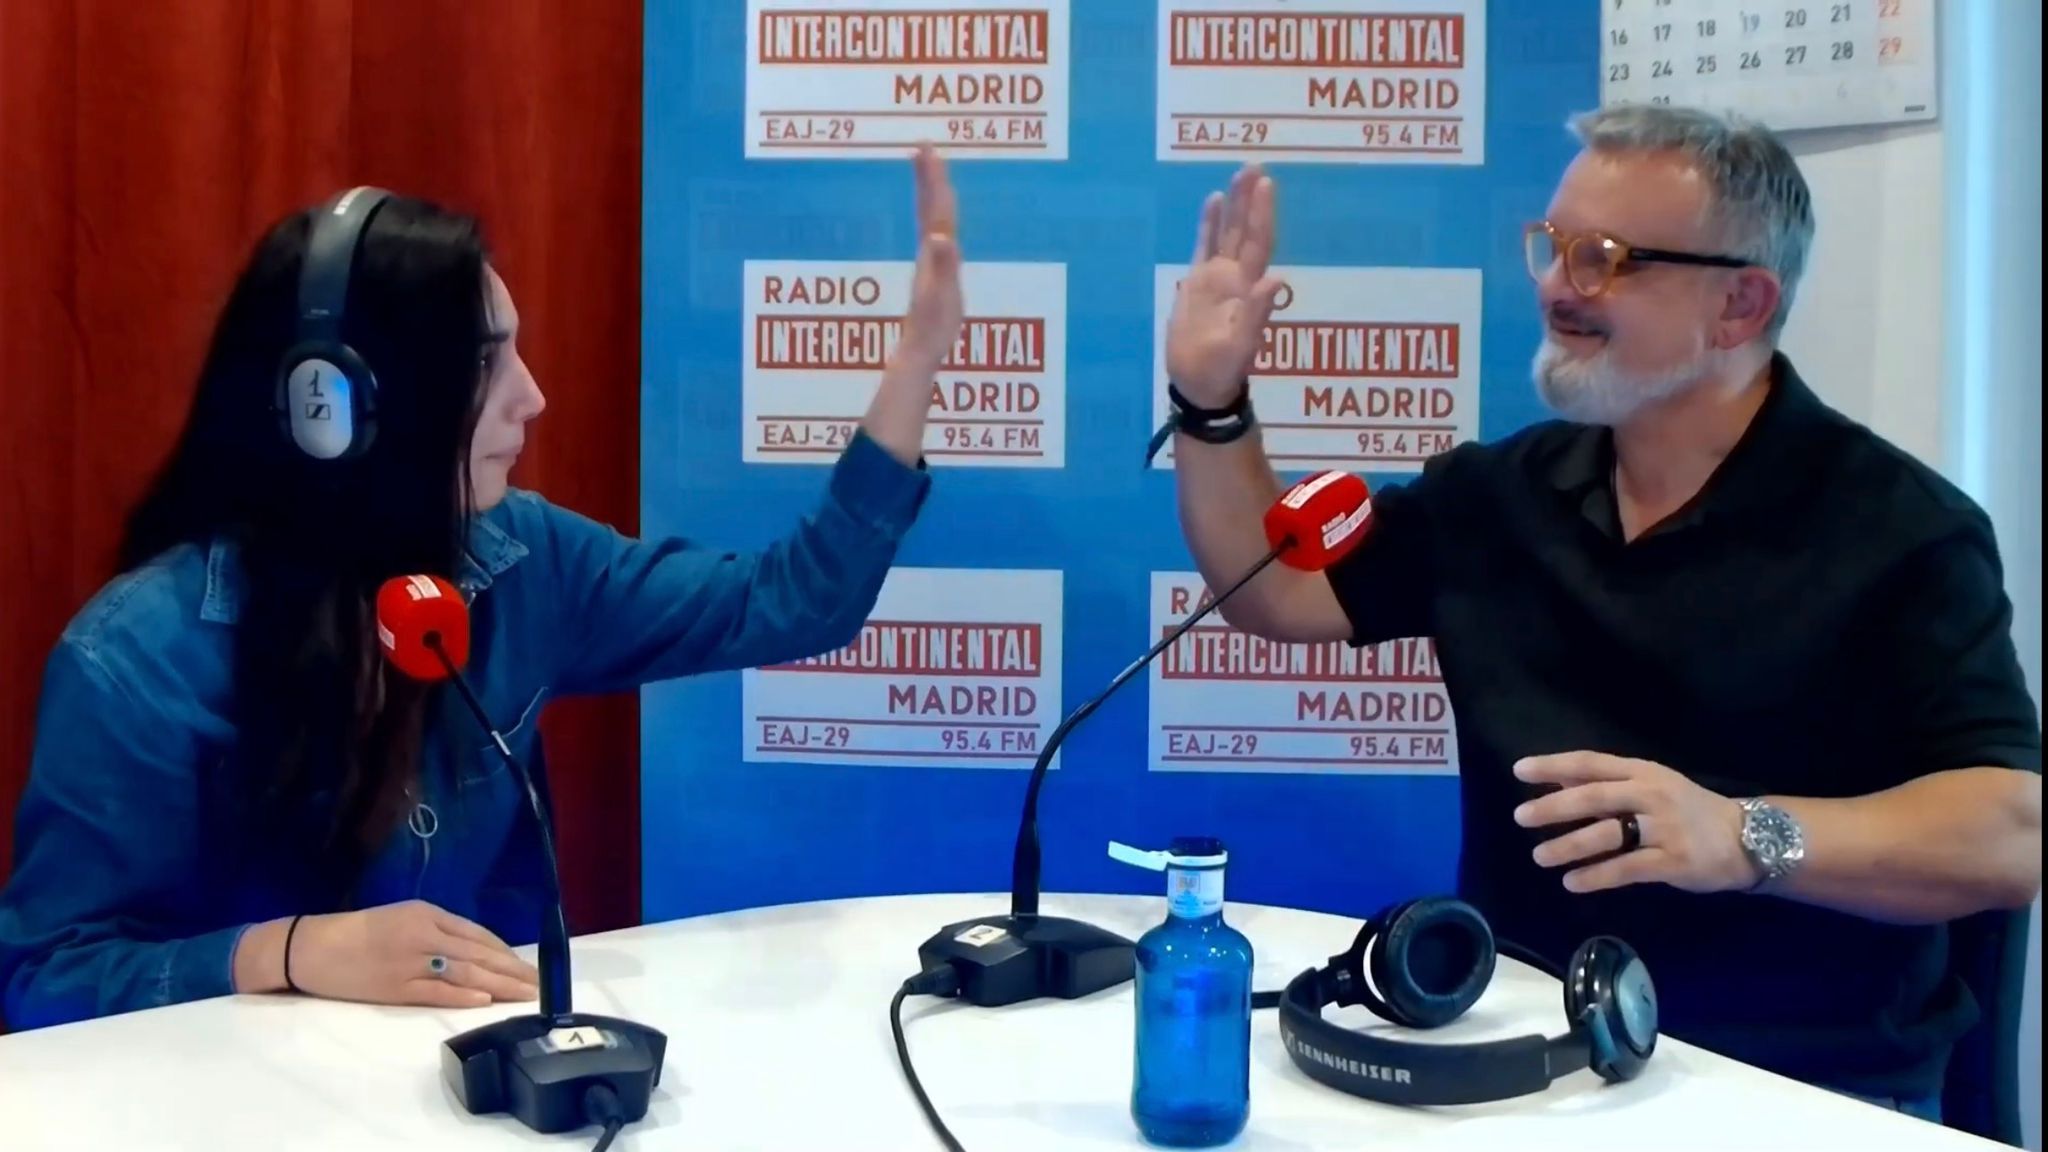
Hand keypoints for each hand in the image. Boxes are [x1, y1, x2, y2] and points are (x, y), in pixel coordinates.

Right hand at [289, 900, 540, 1008]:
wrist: (311, 948)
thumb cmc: (359, 934)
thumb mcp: (402, 919)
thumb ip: (438, 931)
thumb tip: (478, 952)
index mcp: (426, 914)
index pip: (478, 934)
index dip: (505, 952)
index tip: (528, 966)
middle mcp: (423, 934)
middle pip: (478, 953)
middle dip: (512, 970)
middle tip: (539, 985)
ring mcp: (410, 961)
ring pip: (465, 972)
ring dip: (499, 984)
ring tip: (525, 995)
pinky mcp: (395, 987)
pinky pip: (436, 991)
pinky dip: (462, 994)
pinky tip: (485, 999)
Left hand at [891, 142, 963, 373]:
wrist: (918, 352)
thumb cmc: (933, 327)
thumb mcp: (942, 296)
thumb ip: (944, 266)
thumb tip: (942, 237)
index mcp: (934, 253)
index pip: (935, 208)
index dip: (933, 178)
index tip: (927, 147)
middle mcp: (930, 253)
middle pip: (929, 207)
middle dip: (929, 176)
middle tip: (924, 146)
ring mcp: (930, 263)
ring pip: (930, 220)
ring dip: (930, 193)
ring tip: (930, 171)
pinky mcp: (935, 275)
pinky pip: (937, 237)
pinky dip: (938, 220)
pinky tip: (939, 221)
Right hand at [1164, 164, 1285, 405]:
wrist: (1199, 385)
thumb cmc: (1221, 370)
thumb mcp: (1240, 346)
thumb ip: (1256, 314)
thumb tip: (1275, 280)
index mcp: (1248, 288)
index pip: (1258, 243)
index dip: (1262, 214)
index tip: (1265, 184)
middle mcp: (1236, 277)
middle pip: (1245, 231)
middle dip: (1250, 199)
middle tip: (1254, 165)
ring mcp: (1216, 278)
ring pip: (1226, 234)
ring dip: (1234, 205)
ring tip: (1239, 174)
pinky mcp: (1197, 284)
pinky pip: (1204, 247)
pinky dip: (1209, 225)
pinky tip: (1213, 200)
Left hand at [1513, 752, 1761, 894]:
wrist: (1747, 838)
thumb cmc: (1689, 810)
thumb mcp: (1652, 787)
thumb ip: (1608, 786)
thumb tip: (1558, 784)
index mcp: (1643, 772)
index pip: (1590, 763)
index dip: (1553, 765)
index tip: (1519, 770)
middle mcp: (1651, 795)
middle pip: (1594, 796)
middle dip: (1554, 807)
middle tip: (1521, 817)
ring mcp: (1663, 828)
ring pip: (1607, 834)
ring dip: (1568, 846)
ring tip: (1540, 856)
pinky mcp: (1671, 861)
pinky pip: (1626, 868)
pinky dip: (1595, 876)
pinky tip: (1572, 882)